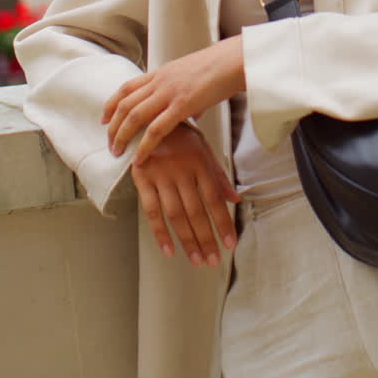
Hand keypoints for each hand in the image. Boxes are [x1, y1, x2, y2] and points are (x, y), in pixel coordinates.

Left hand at [102, 36, 245, 162]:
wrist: (234, 60)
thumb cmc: (220, 68)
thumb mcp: (194, 77)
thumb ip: (186, 95)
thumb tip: (191, 114)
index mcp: (162, 72)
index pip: (127, 87)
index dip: (111, 104)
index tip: (104, 118)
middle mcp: (160, 81)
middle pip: (125, 104)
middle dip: (113, 126)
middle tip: (109, 143)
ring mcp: (169, 92)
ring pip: (134, 116)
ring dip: (122, 136)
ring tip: (117, 152)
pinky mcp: (182, 105)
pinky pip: (156, 130)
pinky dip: (144, 146)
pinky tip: (139, 159)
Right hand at [131, 123, 239, 264]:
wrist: (149, 117)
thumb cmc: (180, 135)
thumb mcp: (203, 149)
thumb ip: (218, 176)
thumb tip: (236, 199)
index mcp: (199, 162)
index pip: (214, 199)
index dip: (222, 223)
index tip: (230, 244)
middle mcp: (182, 170)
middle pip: (196, 211)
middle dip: (206, 238)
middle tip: (213, 260)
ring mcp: (161, 175)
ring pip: (175, 214)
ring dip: (186, 240)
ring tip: (196, 259)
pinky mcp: (142, 179)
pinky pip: (151, 210)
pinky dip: (159, 232)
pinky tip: (168, 249)